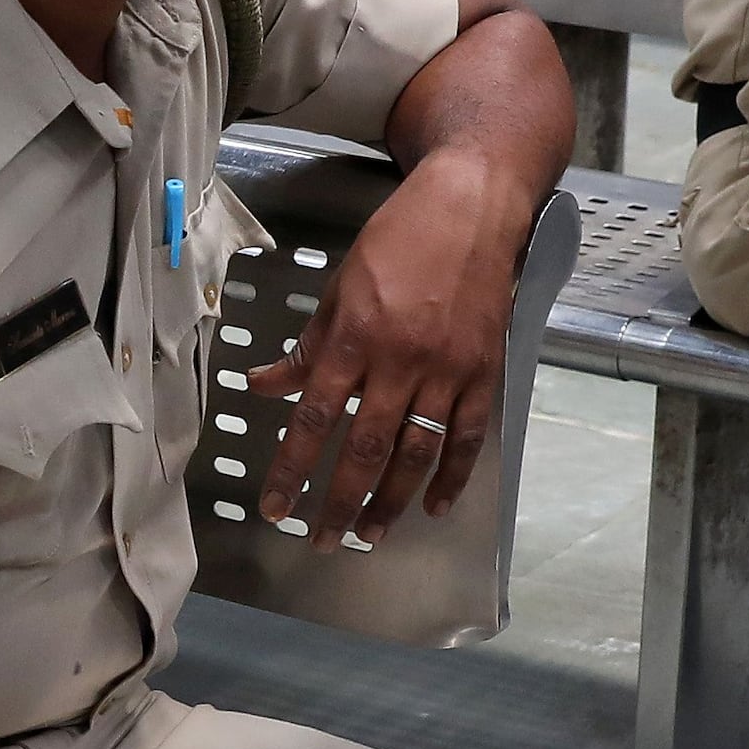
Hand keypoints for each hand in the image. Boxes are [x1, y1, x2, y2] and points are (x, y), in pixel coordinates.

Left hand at [247, 157, 526, 537]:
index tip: (275, 508)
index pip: (314, 419)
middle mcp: (400, 361)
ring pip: (417, 453)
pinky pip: (469, 437)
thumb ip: (306, 346)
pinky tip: (435, 507)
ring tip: (371, 536)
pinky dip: (453, 477)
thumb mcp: (338, 286)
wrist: (473, 208)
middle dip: (340, 502)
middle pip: (365, 449)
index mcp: (354, 337)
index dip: (292, 469)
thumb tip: (262, 387)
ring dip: (391, 501)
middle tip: (323, 541)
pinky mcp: (486, 372)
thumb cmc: (398, 239)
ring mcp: (448, 370)